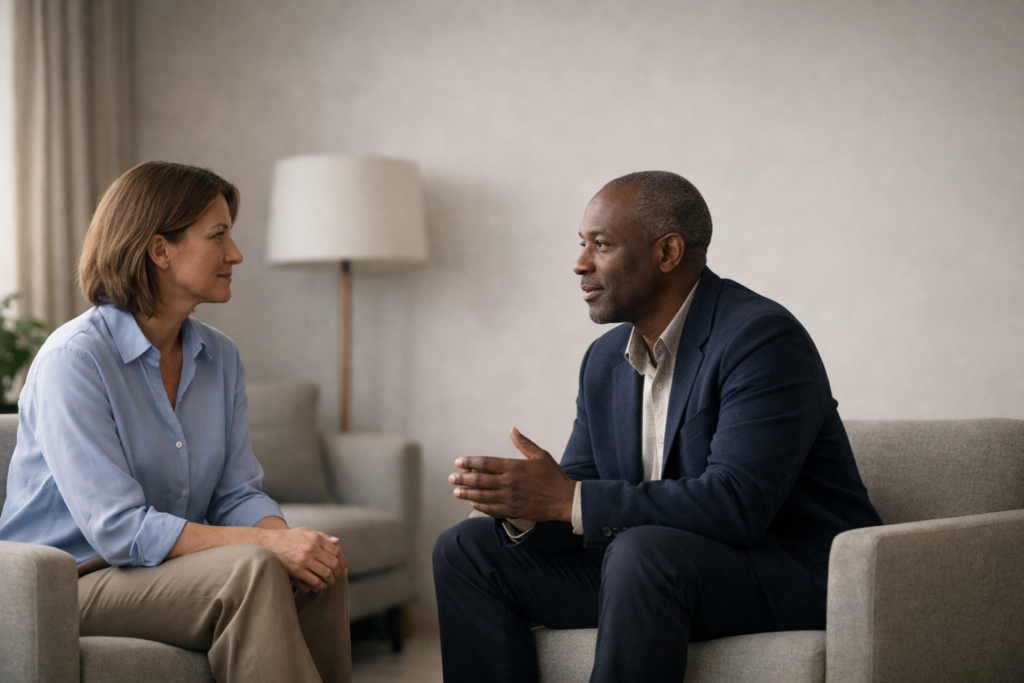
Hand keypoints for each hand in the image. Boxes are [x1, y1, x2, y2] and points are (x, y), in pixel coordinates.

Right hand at [257, 527, 346, 592]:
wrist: (269, 543)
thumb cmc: (289, 538)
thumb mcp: (306, 532)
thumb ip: (323, 536)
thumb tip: (337, 542)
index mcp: (316, 538)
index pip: (336, 551)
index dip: (342, 562)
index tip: (343, 568)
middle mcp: (312, 548)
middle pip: (333, 563)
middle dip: (338, 573)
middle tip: (338, 577)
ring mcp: (304, 559)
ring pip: (326, 573)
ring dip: (330, 580)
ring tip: (330, 582)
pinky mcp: (297, 570)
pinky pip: (314, 580)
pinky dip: (320, 585)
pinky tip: (320, 585)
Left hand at [449, 427, 575, 521]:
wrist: (564, 500)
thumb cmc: (553, 476)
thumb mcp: (540, 455)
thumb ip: (523, 443)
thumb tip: (513, 430)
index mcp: (514, 467)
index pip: (486, 463)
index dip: (470, 462)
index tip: (458, 462)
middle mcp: (509, 483)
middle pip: (480, 480)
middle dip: (463, 479)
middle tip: (451, 478)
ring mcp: (509, 498)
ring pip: (483, 496)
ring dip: (467, 493)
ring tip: (456, 491)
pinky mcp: (512, 511)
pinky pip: (492, 509)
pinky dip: (480, 506)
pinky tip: (473, 504)